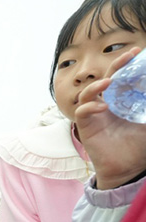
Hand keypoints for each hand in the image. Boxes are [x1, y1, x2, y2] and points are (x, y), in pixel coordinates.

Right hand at [74, 47, 145, 189]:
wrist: (129, 168)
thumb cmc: (140, 146)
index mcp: (122, 101)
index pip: (122, 78)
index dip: (127, 65)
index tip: (137, 53)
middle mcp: (107, 105)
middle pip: (105, 79)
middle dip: (114, 66)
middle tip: (126, 57)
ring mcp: (95, 115)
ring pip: (87, 93)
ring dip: (96, 86)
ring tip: (107, 83)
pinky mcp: (86, 127)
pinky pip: (82, 112)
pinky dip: (90, 107)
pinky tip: (102, 107)